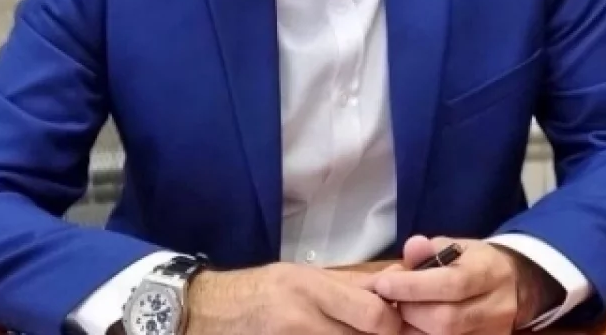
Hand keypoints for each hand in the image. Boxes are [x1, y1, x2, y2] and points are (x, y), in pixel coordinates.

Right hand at [185, 261, 401, 334]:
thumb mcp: (302, 275)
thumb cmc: (261, 289)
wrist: (209, 312)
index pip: (373, 313)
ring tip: (347, 332)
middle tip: (381, 334)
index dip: (393, 322)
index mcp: (311, 288)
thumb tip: (396, 283)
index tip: (396, 321)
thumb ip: (350, 284)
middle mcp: (302, 319)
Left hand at [370, 237, 544, 334]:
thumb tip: (412, 248)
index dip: (413, 286)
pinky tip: (414, 327)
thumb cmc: (474, 263)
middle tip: (391, 301)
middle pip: (446, 320)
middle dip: (410, 311)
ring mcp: (493, 332)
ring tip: (401, 314)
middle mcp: (497, 306)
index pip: (451, 284)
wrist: (513, 285)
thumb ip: (430, 249)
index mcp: (488, 272)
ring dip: (413, 330)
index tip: (382, 284)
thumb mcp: (455, 246)